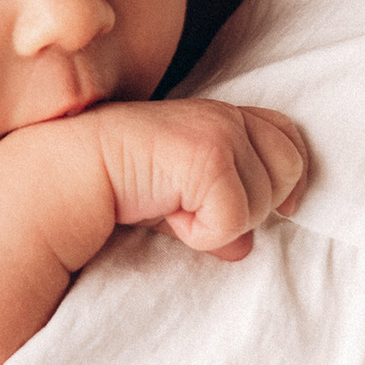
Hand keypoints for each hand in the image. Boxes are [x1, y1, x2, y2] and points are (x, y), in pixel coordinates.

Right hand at [89, 93, 308, 257]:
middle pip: (290, 168)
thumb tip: (245, 248)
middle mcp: (227, 116)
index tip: (283, 208)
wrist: (73, 172)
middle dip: (257, 204)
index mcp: (224, 116)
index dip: (291, 178)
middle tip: (203, 209)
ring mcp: (220, 132)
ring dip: (221, 222)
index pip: (290, 136)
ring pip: (264, 201)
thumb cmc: (121, 183)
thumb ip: (218, 212)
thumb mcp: (178, 197)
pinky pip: (232, 220)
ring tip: (175, 207)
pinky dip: (200, 232)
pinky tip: (166, 214)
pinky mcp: (209, 157)